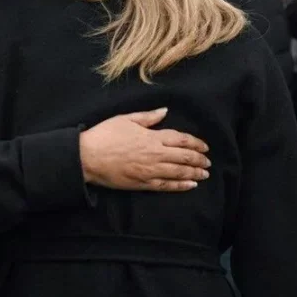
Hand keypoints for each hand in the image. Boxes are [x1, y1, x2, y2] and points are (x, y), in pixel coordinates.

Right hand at [79, 108, 210, 191]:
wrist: (88, 157)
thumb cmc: (104, 135)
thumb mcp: (125, 119)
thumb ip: (148, 117)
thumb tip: (165, 111)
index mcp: (152, 137)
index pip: (181, 140)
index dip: (196, 143)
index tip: (205, 147)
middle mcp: (155, 154)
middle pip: (185, 157)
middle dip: (199, 160)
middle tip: (208, 162)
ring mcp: (150, 171)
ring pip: (179, 172)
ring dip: (194, 173)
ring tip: (205, 174)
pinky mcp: (143, 183)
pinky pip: (167, 185)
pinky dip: (181, 185)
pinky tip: (190, 185)